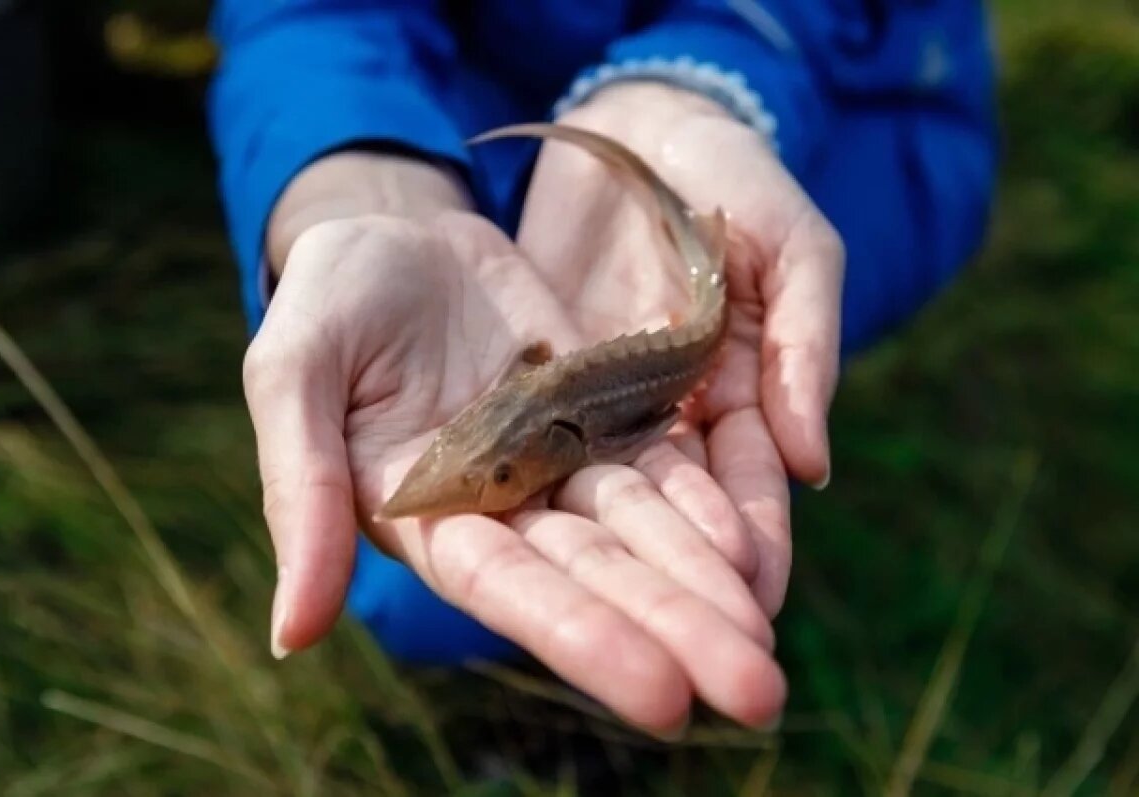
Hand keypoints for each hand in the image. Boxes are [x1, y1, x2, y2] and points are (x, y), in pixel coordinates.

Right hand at [245, 149, 784, 736]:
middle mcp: (498, 504)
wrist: (396, 230)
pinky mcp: (599, 412)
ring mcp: (554, 459)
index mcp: (420, 514)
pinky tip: (755, 550)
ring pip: (638, 530)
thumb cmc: (328, 298)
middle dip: (672, 630)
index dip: (580, 636)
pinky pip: (659, 463)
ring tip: (768, 644)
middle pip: (593, 574)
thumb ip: (303, 492)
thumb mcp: (292, 374)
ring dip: (702, 585)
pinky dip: (702, 505)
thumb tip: (290, 637)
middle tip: (757, 695)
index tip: (663, 695)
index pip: (505, 586)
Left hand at [516, 82, 844, 617]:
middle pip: (677, 522)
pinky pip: (542, 455)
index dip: (758, 544)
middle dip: (688, 591)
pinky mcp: (543, 390)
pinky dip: (543, 506)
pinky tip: (534, 559)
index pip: (753, 491)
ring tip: (620, 640)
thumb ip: (804, 342)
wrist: (628, 124)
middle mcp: (674, 420)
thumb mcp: (790, 241)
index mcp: (745, 392)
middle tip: (700, 669)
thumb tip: (814, 466)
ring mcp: (604, 410)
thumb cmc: (726, 171)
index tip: (755, 605)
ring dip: (619, 574)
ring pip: (608, 507)